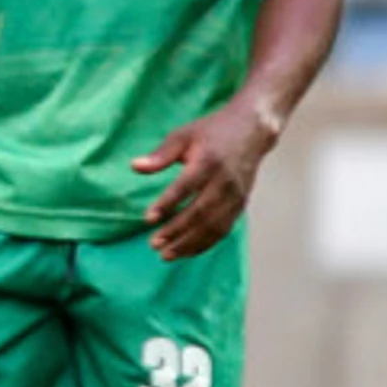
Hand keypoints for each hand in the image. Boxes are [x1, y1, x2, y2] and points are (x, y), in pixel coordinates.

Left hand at [136, 97, 282, 260]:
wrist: (252, 131)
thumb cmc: (211, 132)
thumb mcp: (183, 135)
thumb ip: (160, 154)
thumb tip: (135, 166)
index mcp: (209, 162)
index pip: (186, 186)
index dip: (168, 204)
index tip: (148, 219)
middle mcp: (225, 182)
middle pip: (201, 212)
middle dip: (177, 231)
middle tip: (153, 244)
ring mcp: (236, 196)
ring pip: (214, 225)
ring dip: (190, 243)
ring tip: (166, 255)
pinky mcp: (241, 205)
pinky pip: (224, 229)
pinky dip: (205, 243)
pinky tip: (186, 252)